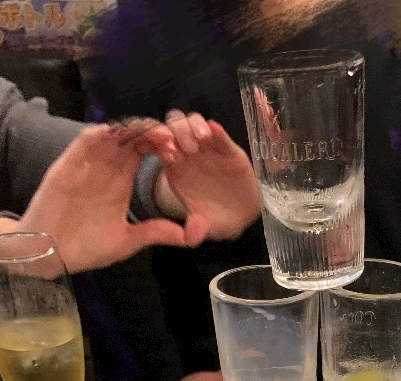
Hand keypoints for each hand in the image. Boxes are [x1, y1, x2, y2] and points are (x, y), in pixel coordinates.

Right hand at [0, 122, 199, 271]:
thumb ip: (158, 233)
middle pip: (130, 137)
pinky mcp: (67, 168)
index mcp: (120, 180)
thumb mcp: (129, 241)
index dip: (161, 146)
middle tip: (173, 139)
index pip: (143, 151)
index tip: (180, 154)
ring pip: (110, 135)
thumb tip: (192, 234)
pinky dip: (99, 135)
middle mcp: (105, 168)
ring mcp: (86, 165)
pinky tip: (115, 134)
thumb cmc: (86, 247)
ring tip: (154, 133)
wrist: (51, 255)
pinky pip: (83, 144)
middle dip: (152, 133)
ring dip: (131, 130)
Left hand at [153, 112, 260, 242]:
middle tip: (188, 147)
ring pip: (192, 123)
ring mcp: (206, 149)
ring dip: (194, 126)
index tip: (168, 154)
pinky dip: (216, 129)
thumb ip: (196, 230)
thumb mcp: (205, 229)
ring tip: (202, 139)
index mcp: (174, 170)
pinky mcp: (226, 148)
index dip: (159, 144)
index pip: (158, 147)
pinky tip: (214, 132)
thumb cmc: (217, 220)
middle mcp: (187, 155)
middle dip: (176, 131)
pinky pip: (218, 133)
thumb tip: (192, 237)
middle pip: (173, 129)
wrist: (241, 216)